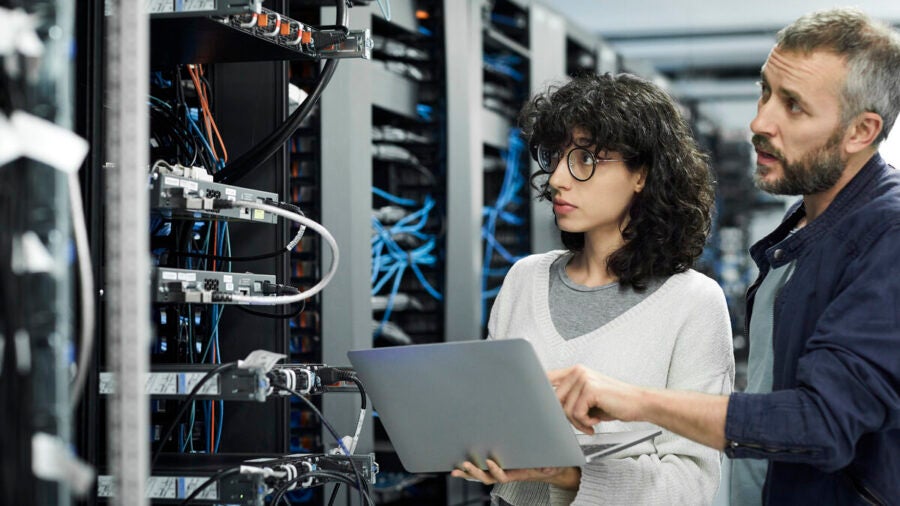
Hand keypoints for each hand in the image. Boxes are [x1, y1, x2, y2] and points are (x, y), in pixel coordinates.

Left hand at [450, 459, 578, 488]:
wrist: (546, 469)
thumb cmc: (547, 466)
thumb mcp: (551, 467)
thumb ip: (549, 468)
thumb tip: (547, 468)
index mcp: (515, 475)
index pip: (502, 476)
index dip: (495, 471)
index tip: (490, 461)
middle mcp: (504, 474)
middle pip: (486, 477)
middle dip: (475, 472)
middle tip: (465, 464)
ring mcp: (498, 470)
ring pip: (480, 474)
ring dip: (467, 472)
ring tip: (455, 469)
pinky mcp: (494, 464)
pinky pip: (480, 467)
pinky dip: (469, 468)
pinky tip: (457, 464)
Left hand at [547, 365, 644, 433]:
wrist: (638, 403)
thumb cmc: (614, 403)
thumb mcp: (588, 398)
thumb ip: (570, 398)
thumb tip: (549, 409)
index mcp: (575, 371)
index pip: (547, 378)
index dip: (539, 392)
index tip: (536, 404)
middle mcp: (578, 371)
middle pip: (555, 400)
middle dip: (566, 417)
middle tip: (582, 423)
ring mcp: (584, 378)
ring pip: (565, 409)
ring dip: (578, 422)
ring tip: (591, 422)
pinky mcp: (590, 389)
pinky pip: (576, 413)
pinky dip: (585, 422)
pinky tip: (596, 420)